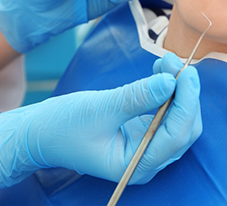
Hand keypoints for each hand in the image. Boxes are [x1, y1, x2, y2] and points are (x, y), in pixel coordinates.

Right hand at [0, 53, 201, 188]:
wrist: (39, 133)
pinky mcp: (140, 132)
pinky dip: (165, 91)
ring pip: (177, 118)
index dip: (186, 102)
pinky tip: (160, 71)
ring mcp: (145, 146)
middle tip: (176, 62)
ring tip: (166, 61)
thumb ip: (137, 97)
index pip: (176, 134)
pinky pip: (163, 111)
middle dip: (184, 94)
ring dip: (176, 89)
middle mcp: (146, 160)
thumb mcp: (100, 108)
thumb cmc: (63, 126)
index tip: (186, 73)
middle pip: (183, 128)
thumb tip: (169, 81)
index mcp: (136, 165)